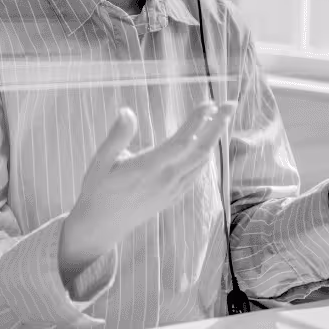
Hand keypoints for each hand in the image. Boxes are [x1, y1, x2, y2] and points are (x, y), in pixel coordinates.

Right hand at [59, 101, 236, 284]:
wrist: (101, 226)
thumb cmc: (97, 190)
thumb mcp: (100, 161)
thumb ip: (117, 136)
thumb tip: (127, 111)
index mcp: (148, 168)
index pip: (182, 141)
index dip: (198, 121)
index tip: (209, 103)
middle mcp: (165, 179)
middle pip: (201, 150)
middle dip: (218, 126)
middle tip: (231, 104)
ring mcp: (172, 190)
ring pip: (201, 162)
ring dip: (214, 139)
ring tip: (222, 119)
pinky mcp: (172, 197)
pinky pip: (196, 174)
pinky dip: (204, 157)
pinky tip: (204, 146)